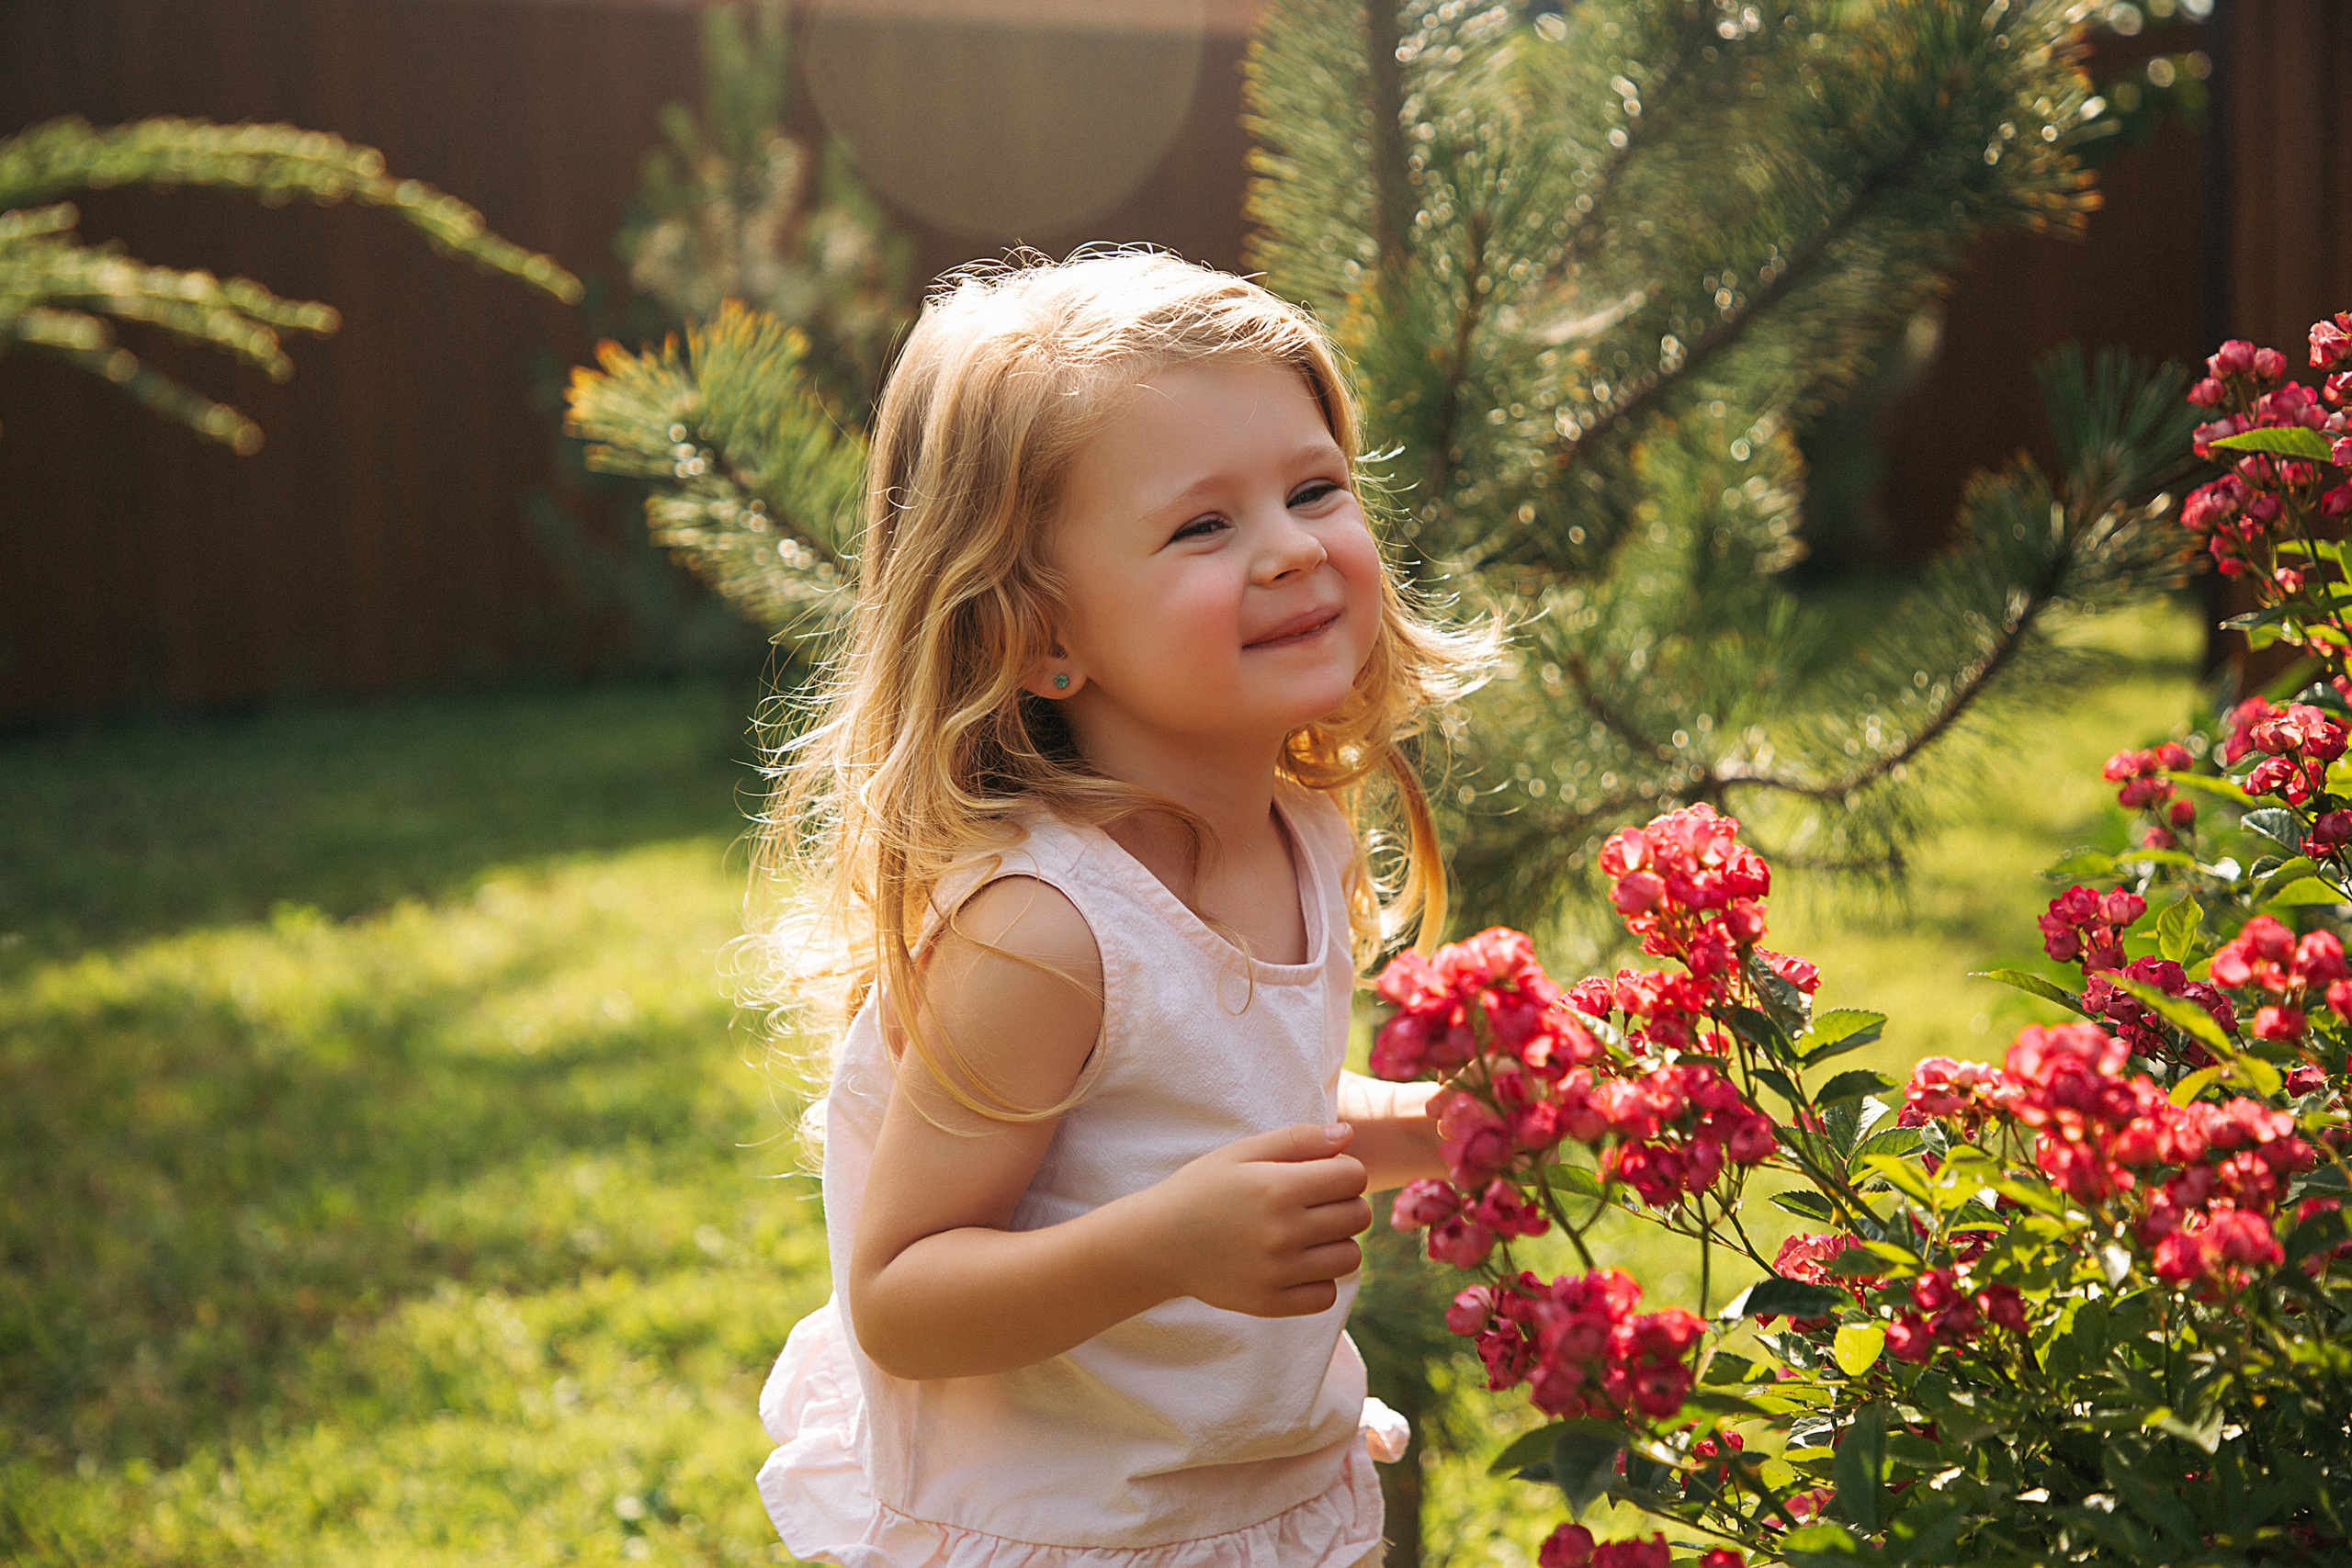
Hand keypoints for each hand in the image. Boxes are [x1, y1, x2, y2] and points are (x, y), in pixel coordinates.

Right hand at [1137, 1122, 1370, 1316]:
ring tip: (1307, 1235)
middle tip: (1315, 1204)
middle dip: (1345, 1204)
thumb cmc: (1203, 1189)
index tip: (1323, 1175)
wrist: (1157, 1243)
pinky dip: (1319, 1280)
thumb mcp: (1242, 1152)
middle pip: (1358, 1216)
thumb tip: (1349, 1134)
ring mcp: (1278, 1272)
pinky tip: (1296, 1264)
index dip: (1344, 1171)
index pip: (1353, 1176)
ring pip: (1349, 1258)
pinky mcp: (1270, 1303)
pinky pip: (1326, 1295)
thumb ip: (1298, 1139)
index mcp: (1278, 1187)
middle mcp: (1282, 1232)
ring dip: (1337, 1243)